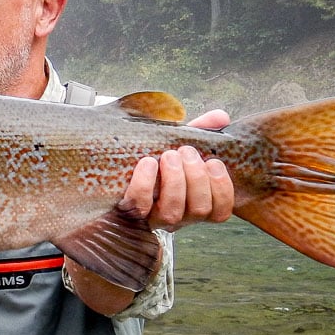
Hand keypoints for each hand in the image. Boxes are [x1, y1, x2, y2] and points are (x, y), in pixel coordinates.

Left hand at [118, 110, 234, 230]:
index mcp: (196, 201)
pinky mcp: (129, 213)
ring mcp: (154, 217)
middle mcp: (179, 216)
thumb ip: (202, 130)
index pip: (221, 211)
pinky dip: (145, 183)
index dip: (222, 189)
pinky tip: (147, 163)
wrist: (112, 163)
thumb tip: (221, 117)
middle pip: (199, 209)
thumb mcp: (179, 141)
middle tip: (186, 151)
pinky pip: (140, 206)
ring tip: (169, 155)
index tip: (214, 162)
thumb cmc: (155, 154)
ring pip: (173, 213)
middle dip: (196, 177)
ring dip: (175, 181)